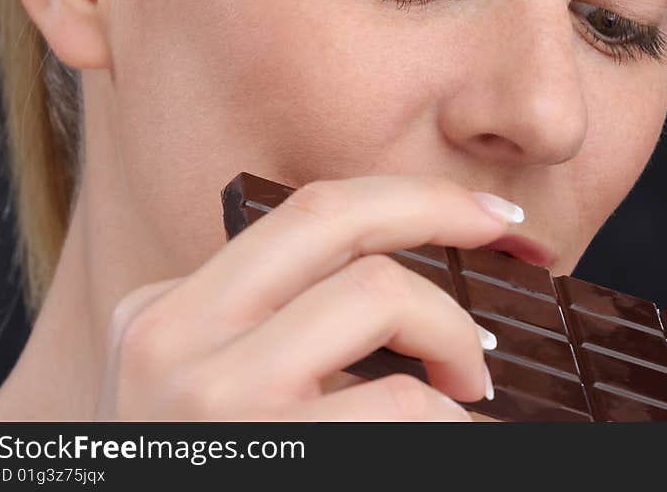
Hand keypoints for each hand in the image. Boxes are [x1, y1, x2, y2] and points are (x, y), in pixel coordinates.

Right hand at [96, 175, 513, 420]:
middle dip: (438, 206)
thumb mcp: (208, 389)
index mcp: (163, 312)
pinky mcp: (270, 457)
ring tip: (468, 385)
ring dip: (451, 333)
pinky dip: (449, 415)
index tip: (477, 212)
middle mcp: (173, 337)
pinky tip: (452, 430)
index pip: (301, 220)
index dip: (406, 201)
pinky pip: (400, 403)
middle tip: (503, 228)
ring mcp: (214, 398)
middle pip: (332, 214)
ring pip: (377, 293)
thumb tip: (399, 287)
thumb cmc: (214, 467)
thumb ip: (271, 330)